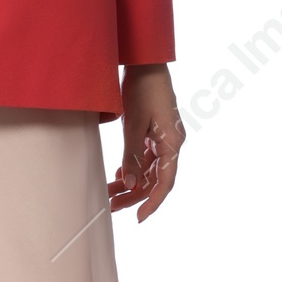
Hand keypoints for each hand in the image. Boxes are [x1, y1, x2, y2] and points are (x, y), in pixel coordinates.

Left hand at [108, 63, 184, 221]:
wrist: (145, 63)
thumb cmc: (141, 89)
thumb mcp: (133, 125)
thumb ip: (132, 156)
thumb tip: (131, 185)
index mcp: (172, 143)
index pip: (165, 182)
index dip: (152, 203)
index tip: (138, 219)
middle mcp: (172, 144)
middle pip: (155, 179)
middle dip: (133, 195)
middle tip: (111, 207)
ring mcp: (164, 138)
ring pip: (149, 170)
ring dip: (131, 182)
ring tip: (109, 194)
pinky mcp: (155, 132)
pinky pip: (146, 158)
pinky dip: (133, 168)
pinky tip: (119, 176)